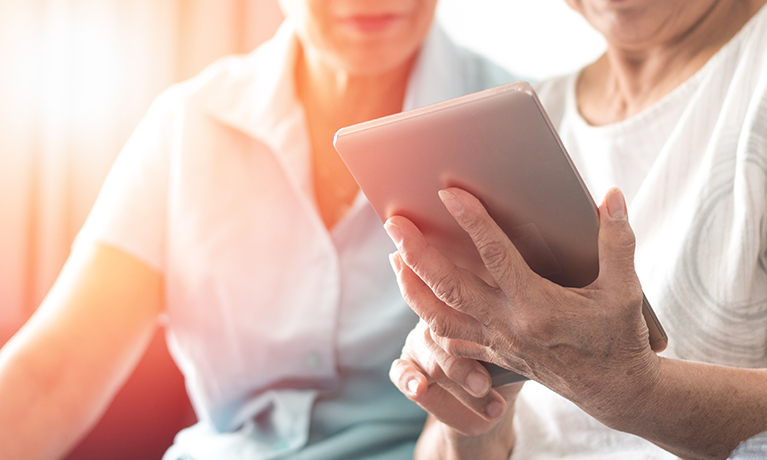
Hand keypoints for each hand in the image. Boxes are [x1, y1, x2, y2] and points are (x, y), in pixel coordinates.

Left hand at [385, 187, 660, 427]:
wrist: (613, 390)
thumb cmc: (618, 336)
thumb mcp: (626, 289)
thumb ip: (617, 241)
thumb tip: (611, 196)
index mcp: (539, 306)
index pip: (496, 256)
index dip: (471, 221)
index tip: (447, 193)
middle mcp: (509, 326)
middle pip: (451, 287)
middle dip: (418, 253)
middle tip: (394, 222)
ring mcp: (496, 343)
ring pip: (439, 317)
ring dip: (412, 287)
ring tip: (395, 257)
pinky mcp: (492, 355)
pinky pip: (450, 340)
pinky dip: (428, 318)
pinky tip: (417, 297)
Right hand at [389, 319, 521, 458]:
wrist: (491, 407)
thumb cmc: (506, 372)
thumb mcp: (513, 356)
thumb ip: (508, 344)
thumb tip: (517, 339)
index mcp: (464, 309)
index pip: (462, 308)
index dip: (475, 324)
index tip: (494, 346)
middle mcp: (438, 320)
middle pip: (444, 336)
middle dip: (465, 365)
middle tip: (484, 385)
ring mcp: (420, 343)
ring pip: (432, 360)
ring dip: (458, 384)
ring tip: (487, 403)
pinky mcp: (407, 367)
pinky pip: (400, 371)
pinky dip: (408, 379)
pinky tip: (419, 388)